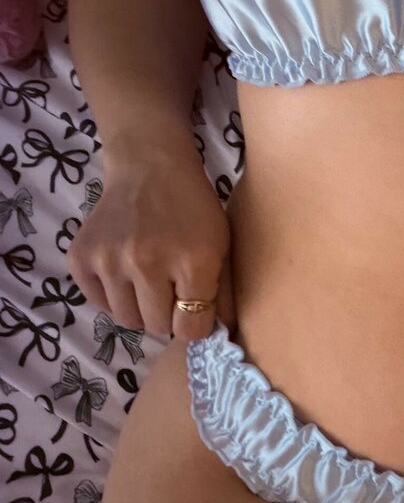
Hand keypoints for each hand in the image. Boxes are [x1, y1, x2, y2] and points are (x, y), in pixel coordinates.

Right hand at [66, 148, 233, 342]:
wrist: (150, 167)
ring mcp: (110, 260)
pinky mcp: (81, 258)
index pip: (191, 329)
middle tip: (172, 290)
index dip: (196, 324)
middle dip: (169, 316)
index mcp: (193, 261)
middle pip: (158, 328)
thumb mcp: (222, 245)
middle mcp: (148, 263)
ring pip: (127, 321)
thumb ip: (222, 292)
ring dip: (141, 308)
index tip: (195, 308)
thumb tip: (220, 335)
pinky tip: (126, 271)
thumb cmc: (194, 208)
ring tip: (149, 280)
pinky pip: (100, 304)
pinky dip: (115, 296)